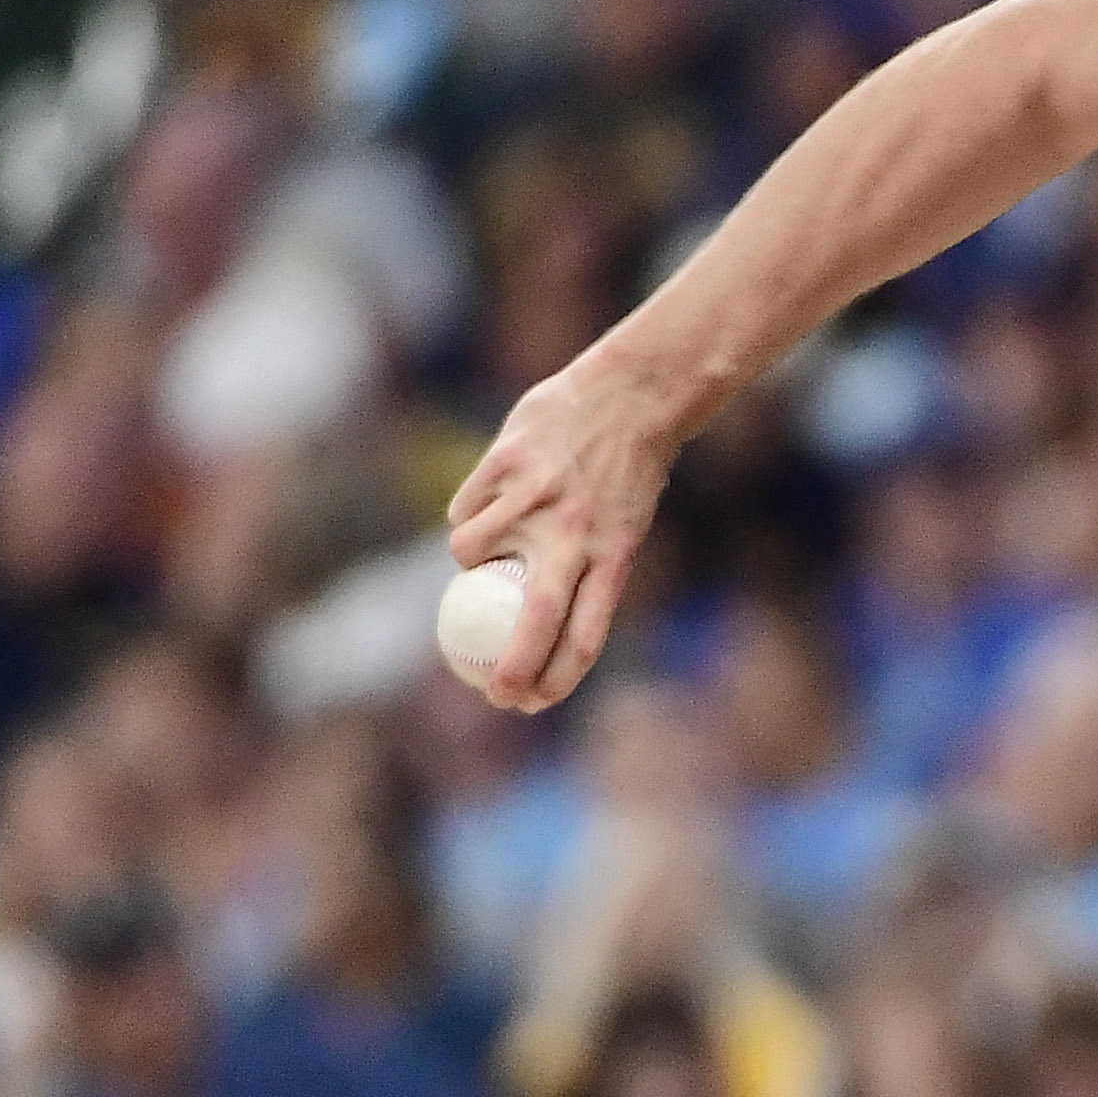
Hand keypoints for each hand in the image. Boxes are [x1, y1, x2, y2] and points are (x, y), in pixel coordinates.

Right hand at [447, 356, 674, 711]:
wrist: (632, 394)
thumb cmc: (629, 466)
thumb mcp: (623, 524)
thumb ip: (586, 567)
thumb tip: (537, 620)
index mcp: (614, 553)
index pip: (585, 635)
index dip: (556, 679)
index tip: (533, 702)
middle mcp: (574, 533)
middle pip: (533, 618)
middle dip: (510, 667)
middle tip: (491, 691)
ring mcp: (535, 498)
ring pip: (470, 553)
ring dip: (467, 564)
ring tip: (483, 554)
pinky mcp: (505, 464)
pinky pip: (465, 509)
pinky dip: (467, 517)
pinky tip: (486, 506)